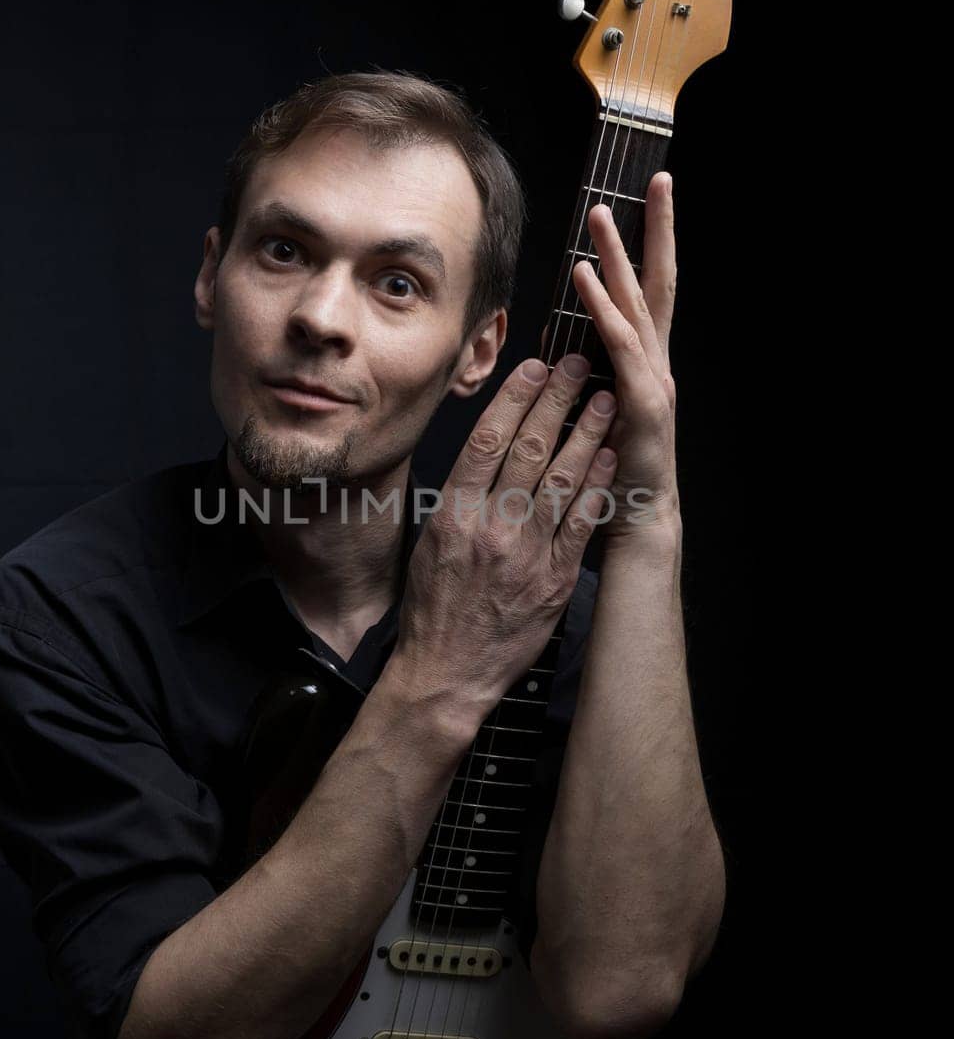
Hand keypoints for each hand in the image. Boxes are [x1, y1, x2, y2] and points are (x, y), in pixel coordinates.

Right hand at [394, 352, 618, 719]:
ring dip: (587, 434)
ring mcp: (526, 553)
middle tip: (576, 364)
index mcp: (454, 515)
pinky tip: (610, 458)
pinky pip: (580, 524)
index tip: (533, 367)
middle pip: (528, 449)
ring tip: (604, 399)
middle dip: (556, 400)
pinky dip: (597, 487)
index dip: (514, 399)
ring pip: (562, 479)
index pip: (486, 441)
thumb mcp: (429, 545)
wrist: (446, 674)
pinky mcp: (553, 580)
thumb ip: (458, 500)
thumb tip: (482, 455)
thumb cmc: (434, 610)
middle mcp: (491, 527)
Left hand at [570, 172, 679, 541]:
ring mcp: (655, 378)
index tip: (649, 199)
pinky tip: (586, 278)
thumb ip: (585, 374)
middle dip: (658, 229)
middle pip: (658, 282)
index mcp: (646, 360)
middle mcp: (657, 361)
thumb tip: (559, 348)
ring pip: (637, 304)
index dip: (653, 244)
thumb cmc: (611, 465)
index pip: (651, 289)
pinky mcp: (644, 402)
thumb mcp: (596, 408)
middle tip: (656, 180)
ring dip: (620, 257)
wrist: (636, 516)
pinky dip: (603, 308)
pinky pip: (620, 344)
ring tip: (602, 217)